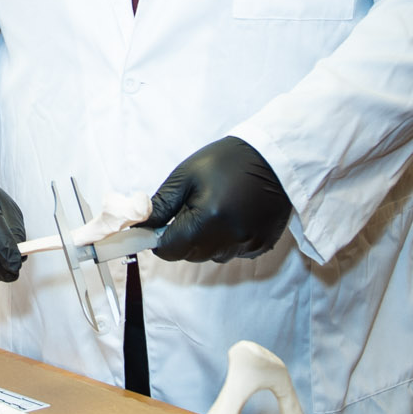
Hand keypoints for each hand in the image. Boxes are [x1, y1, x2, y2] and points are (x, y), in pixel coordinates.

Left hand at [142, 137, 290, 262]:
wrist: (273, 158)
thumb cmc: (227, 162)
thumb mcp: (186, 176)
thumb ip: (161, 205)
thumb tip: (140, 226)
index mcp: (207, 220)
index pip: (169, 250)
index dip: (159, 239)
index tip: (161, 225)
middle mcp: (229, 238)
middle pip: (190, 255)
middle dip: (183, 238)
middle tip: (191, 210)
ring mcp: (248, 245)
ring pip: (212, 256)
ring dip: (206, 241)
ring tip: (216, 210)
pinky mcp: (262, 246)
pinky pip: (233, 252)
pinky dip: (227, 240)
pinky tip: (233, 217)